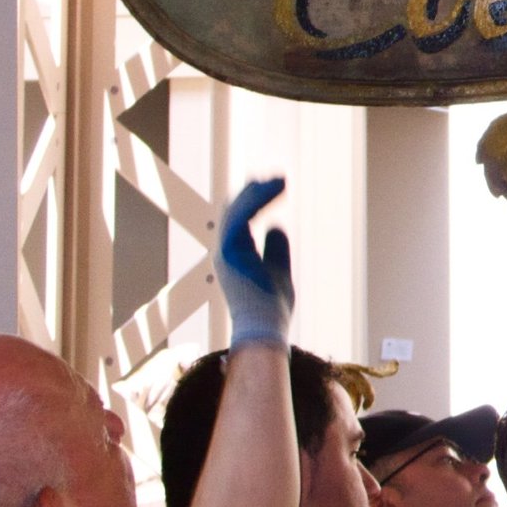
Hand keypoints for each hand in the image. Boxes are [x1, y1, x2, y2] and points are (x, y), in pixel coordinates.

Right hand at [216, 177, 294, 346]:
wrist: (264, 328)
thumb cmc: (272, 308)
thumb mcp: (278, 271)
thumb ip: (276, 249)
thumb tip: (276, 225)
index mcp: (235, 256)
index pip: (239, 220)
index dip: (254, 200)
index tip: (273, 186)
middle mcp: (226, 251)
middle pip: (235, 211)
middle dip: (255, 191)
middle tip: (278, 178)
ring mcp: (225, 251)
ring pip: (236, 210)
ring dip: (259, 191)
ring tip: (281, 180)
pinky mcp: (229, 251)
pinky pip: (240, 216)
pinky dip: (256, 199)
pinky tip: (274, 189)